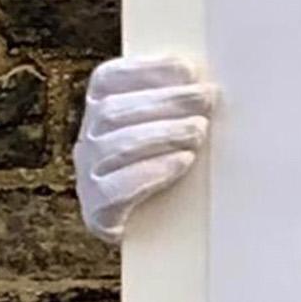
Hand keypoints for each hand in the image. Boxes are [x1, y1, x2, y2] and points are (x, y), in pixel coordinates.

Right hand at [73, 55, 214, 244]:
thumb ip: (182, 105)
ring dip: (161, 134)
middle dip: (165, 101)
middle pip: (113, 111)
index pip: (107, 80)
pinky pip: (114, 189)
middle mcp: (88, 140)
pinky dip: (151, 171)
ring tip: (198, 131)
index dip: (144, 69)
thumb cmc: (173, 169)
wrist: (158, 232)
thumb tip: (212, 83)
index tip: (187, 69)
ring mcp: (88, 176)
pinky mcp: (97, 212)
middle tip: (206, 99)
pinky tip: (182, 161)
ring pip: (113, 146)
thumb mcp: (174, 131)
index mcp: (100, 111)